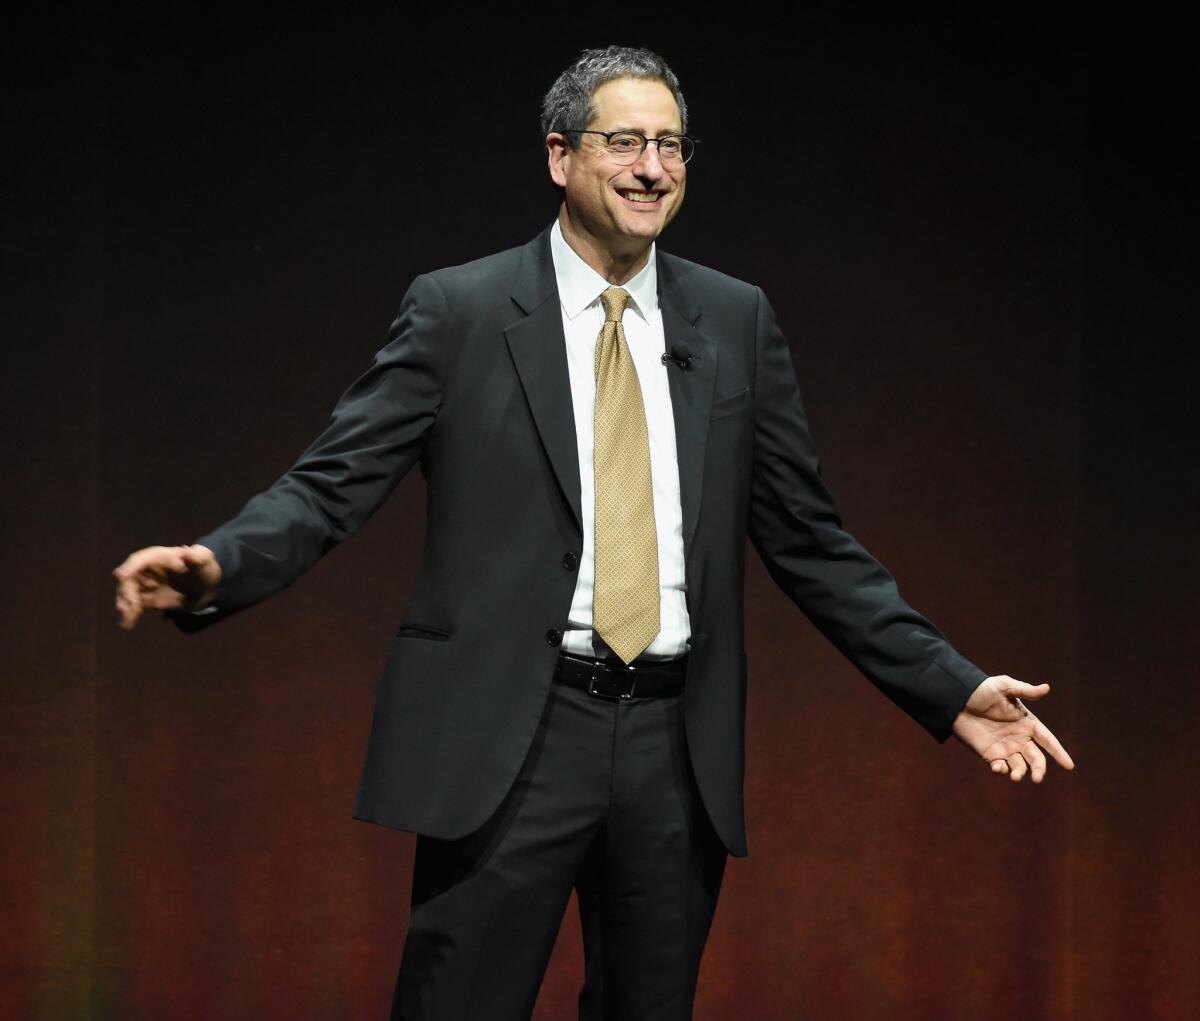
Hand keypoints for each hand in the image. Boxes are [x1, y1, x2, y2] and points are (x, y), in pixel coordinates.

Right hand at [113, 544, 221, 630]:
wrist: (208, 586)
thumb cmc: (204, 567)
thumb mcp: (204, 559)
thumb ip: (196, 557)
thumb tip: (186, 552)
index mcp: (159, 557)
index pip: (140, 559)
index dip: (130, 567)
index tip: (122, 576)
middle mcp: (148, 570)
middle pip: (129, 579)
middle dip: (127, 592)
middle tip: (131, 606)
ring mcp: (146, 585)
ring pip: (129, 593)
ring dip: (126, 605)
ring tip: (128, 619)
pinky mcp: (148, 599)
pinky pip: (135, 606)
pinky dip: (130, 614)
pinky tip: (128, 624)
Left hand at [951, 675, 1073, 781]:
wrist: (957, 699)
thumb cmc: (982, 690)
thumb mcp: (1004, 686)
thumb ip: (1025, 690)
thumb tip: (1046, 688)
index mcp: (1027, 723)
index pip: (1047, 740)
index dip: (1058, 752)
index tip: (1069, 766)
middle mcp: (1019, 738)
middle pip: (1036, 758)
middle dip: (1039, 770)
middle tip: (1038, 778)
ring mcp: (1004, 748)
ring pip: (1019, 766)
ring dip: (1019, 773)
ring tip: (1015, 776)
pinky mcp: (989, 754)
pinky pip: (999, 767)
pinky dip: (1000, 770)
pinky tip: (998, 768)